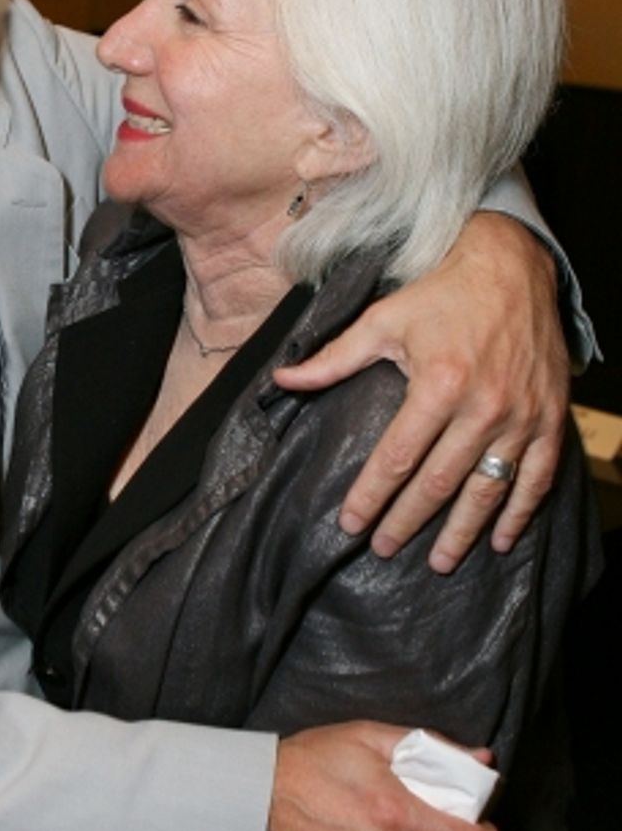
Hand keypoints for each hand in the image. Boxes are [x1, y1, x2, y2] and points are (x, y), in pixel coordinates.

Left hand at [274, 214, 568, 571]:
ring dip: (462, 532)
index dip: (371, 496)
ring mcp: (520, 417)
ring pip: (488, 490)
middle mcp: (482, 407)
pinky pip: (537, 477)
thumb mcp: (382, 320)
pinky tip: (500, 540)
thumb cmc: (440, 295)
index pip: (397, 457)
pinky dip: (520, 514)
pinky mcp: (549, 419)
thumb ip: (332, 358)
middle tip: (384, 550)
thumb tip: (280, 379)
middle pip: (438, 483)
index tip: (351, 525)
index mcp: (438, 385)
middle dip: (407, 522)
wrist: (512, 268)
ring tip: (440, 563)